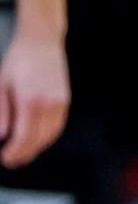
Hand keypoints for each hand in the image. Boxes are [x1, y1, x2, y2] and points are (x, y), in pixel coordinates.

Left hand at [0, 32, 68, 167]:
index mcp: (30, 100)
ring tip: (23, 154)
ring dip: (36, 148)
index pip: (24, 136)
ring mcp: (60, 102)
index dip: (14, 151)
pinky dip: (47, 137)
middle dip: (24, 153)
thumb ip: (2, 111)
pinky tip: (37, 139)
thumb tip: (2, 135)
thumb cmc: (18, 61)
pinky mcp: (65, 100)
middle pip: (38, 139)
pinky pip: (57, 126)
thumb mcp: (1, 84)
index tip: (5, 158)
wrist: (42, 42)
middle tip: (11, 162)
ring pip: (50, 135)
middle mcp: (49, 104)